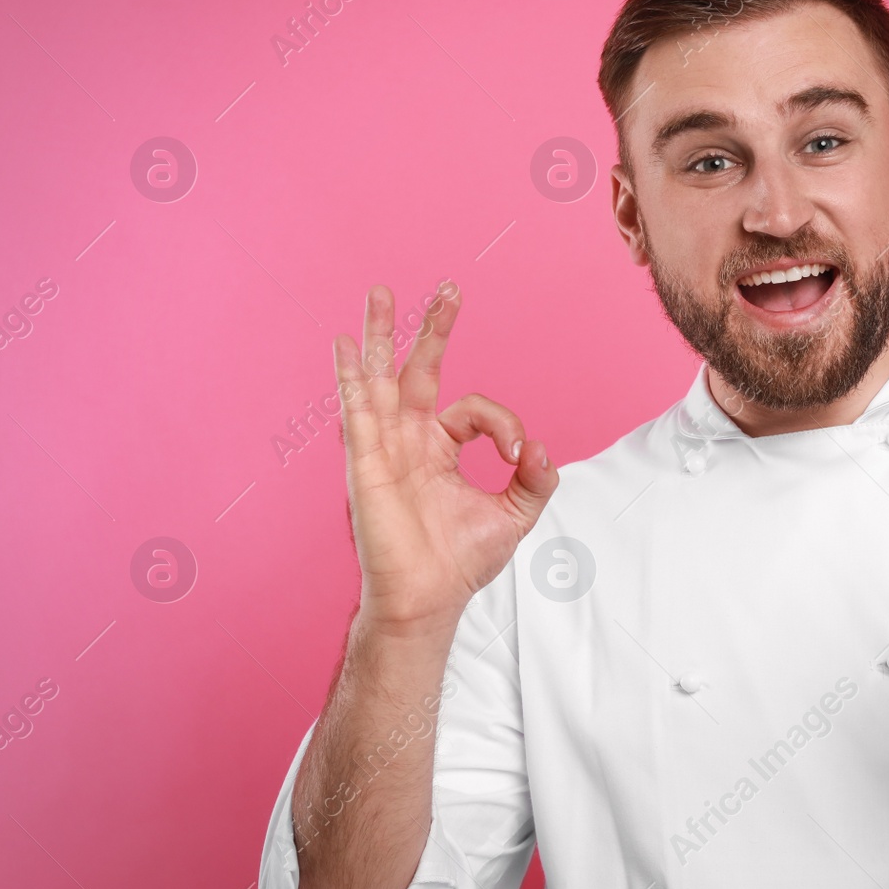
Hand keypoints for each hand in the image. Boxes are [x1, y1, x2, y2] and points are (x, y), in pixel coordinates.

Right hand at [334, 282, 557, 634]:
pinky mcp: (365, 463)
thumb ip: (536, 480)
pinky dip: (351, 377)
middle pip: (418, 370)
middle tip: (449, 289)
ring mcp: (384, 448)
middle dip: (432, 329)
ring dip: (380, 335)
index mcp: (440, 448)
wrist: (428, 599)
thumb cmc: (461, 562)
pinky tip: (344, 345)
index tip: (519, 456)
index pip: (474, 410)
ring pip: (381, 379)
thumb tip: (543, 450)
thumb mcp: (514, 514)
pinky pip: (357, 411)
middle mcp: (409, 441)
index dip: (504, 426)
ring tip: (380, 292)